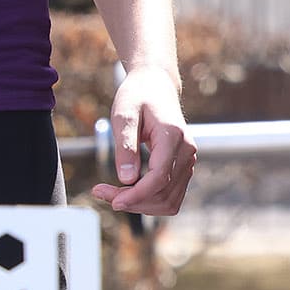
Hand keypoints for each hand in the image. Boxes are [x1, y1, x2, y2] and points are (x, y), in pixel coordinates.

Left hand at [91, 65, 196, 216]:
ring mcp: (188, 160)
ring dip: (141, 203)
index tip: (112, 201)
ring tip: (111, 193)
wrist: (155, 85)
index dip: (136, 195)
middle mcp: (187, 152)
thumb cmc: (137, 96)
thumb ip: (125, 145)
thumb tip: (126, 179)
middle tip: (101, 193)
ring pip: (170, 199)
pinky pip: (170, 193)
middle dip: (133, 200)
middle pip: (164, 193)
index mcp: (174, 137)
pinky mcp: (183, 166)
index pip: (159, 178)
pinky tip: (127, 190)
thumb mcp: (123, 114)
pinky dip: (149, 198)